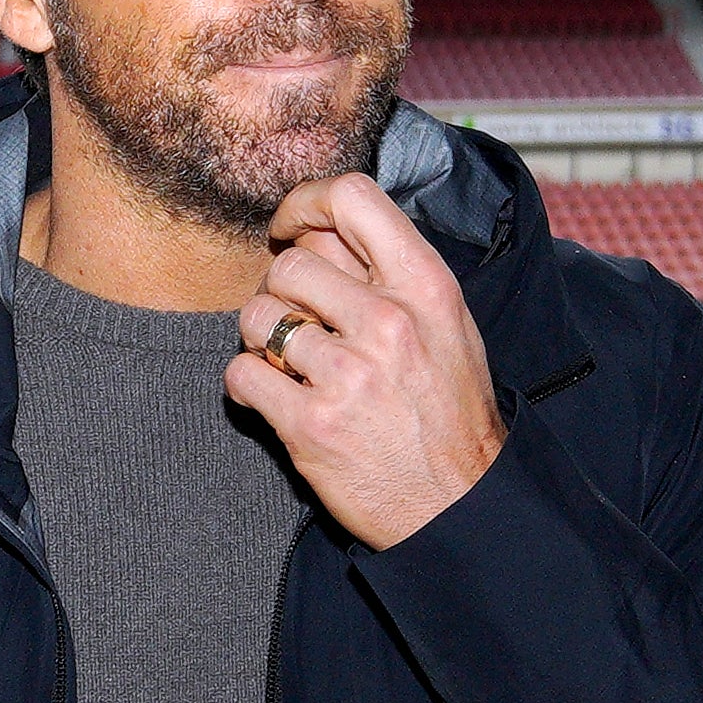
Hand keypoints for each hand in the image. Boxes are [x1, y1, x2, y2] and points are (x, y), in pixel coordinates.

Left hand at [227, 172, 503, 546]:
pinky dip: (247, 383)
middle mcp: (388, 321)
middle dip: (280, 290)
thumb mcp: (444, 323)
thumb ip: (388, 274)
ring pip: (257, 315)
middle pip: (290, 262)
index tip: (289, 228)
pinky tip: (274, 397)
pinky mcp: (310, 424)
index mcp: (426, 286)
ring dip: (261, 338)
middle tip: (296, 320)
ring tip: (291, 363)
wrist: (461, 503)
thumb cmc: (448, 410)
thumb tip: (320, 229)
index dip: (304, 203)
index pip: (350, 198)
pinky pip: (242, 373)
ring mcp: (348, 374)